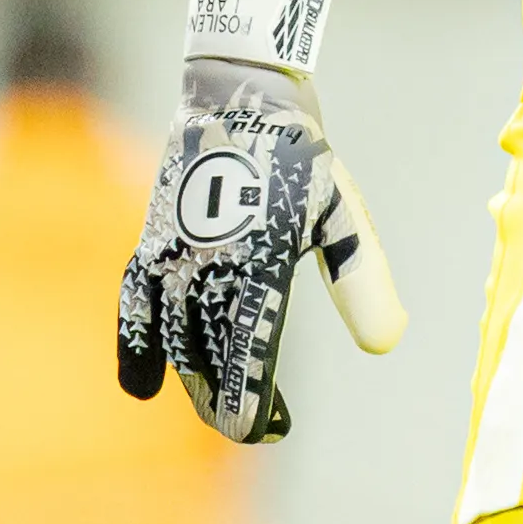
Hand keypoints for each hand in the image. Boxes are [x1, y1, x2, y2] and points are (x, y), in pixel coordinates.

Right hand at [117, 54, 402, 442]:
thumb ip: (362, 279)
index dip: (253, 401)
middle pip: (207, 355)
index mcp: (258, 258)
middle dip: (226, 400)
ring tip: (218, 407)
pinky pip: (134, 306)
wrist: (240, 92)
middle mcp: (206, 263)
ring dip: (193, 381)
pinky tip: (141, 389)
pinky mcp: (149, 242)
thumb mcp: (342, 213)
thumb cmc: (300, 155)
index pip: (248, 351)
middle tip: (253, 428)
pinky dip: (136, 348)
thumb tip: (388, 344)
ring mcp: (170, 254)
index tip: (267, 430)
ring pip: (173, 338)